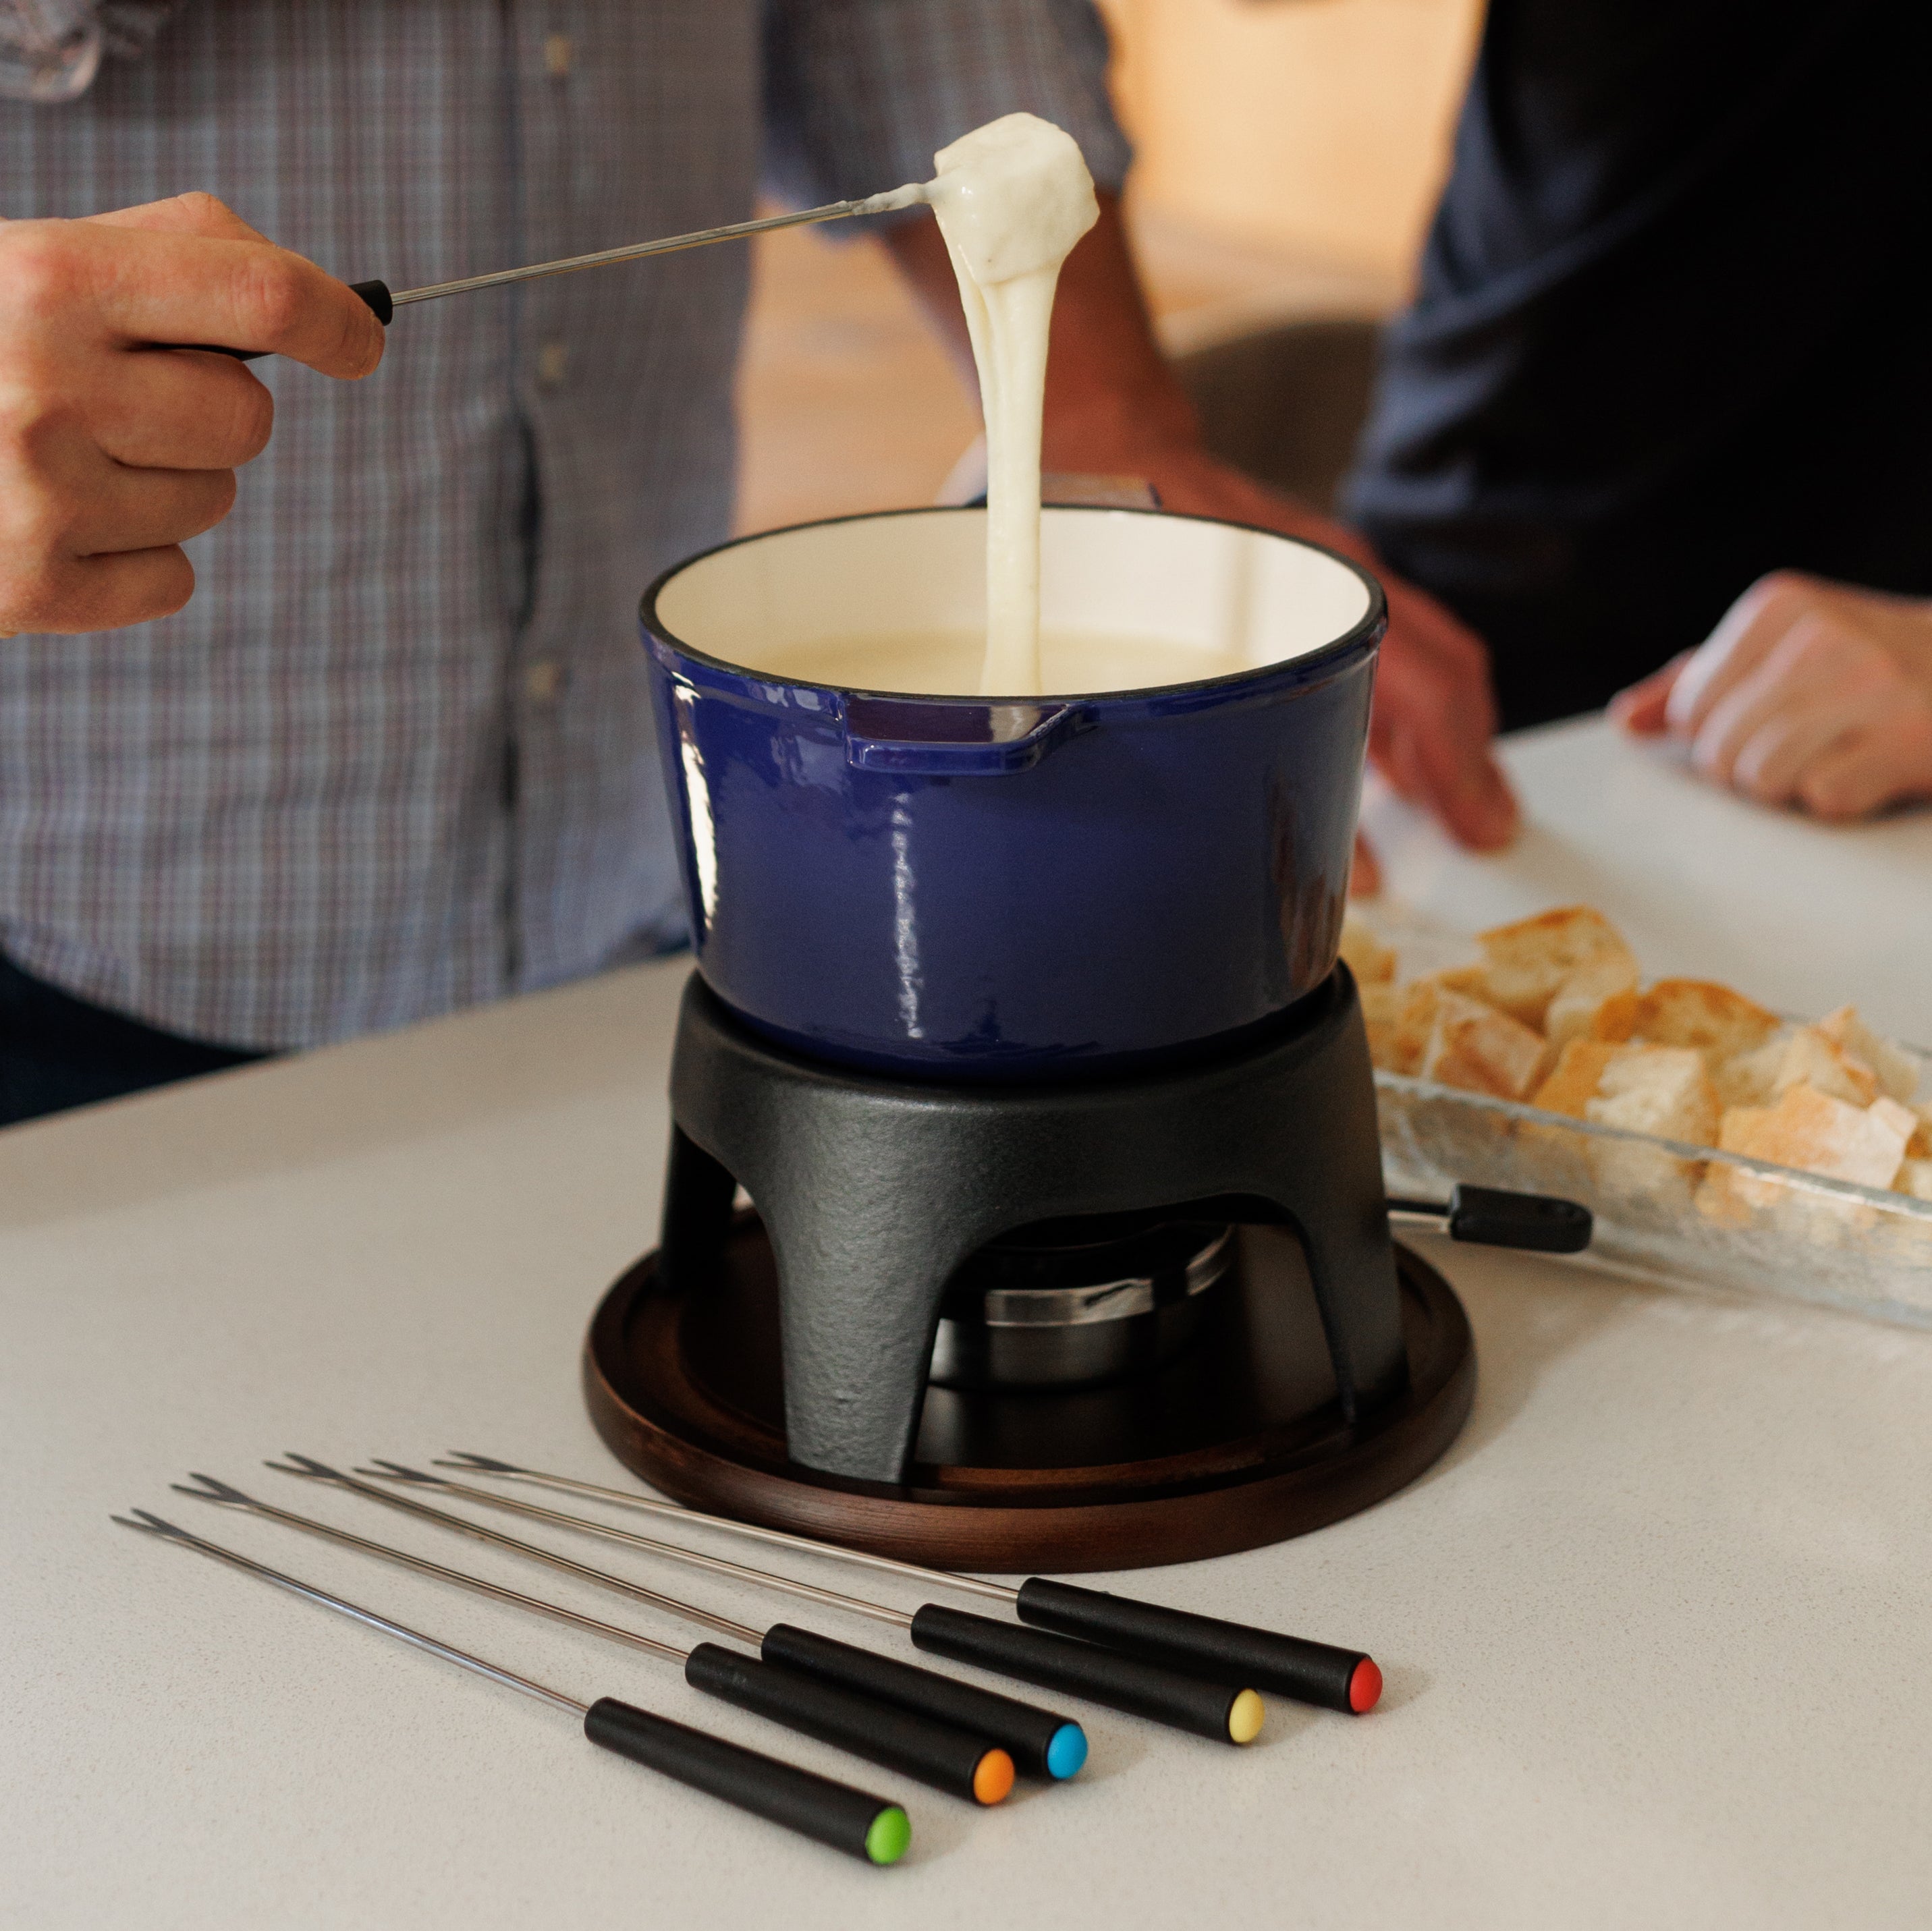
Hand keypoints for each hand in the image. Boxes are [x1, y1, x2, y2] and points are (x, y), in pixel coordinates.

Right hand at [0, 192, 384, 635]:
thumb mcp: (36, 265)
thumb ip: (173, 256)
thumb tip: (323, 304)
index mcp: (49, 280)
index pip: (259, 296)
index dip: (337, 319)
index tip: (361, 338)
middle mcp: (45, 385)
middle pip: (250, 416)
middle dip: (212, 409)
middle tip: (123, 399)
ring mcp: (40, 494)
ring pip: (217, 498)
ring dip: (168, 482)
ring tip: (67, 457)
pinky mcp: (37, 587)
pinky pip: (174, 578)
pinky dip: (133, 559)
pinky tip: (57, 522)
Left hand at [882, 191, 1516, 887]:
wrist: (1094, 425)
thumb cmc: (1081, 502)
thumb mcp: (1066, 582)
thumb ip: (1068, 663)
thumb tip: (1058, 760)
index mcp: (1270, 569)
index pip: (1363, 678)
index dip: (1371, 777)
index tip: (1373, 861)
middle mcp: (1320, 567)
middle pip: (1432, 669)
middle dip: (1458, 763)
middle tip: (1482, 838)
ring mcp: (1331, 571)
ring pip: (1433, 657)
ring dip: (1458, 738)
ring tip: (1475, 814)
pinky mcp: (1322, 583)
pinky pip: (1405, 645)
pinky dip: (1426, 707)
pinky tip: (1414, 763)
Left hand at [1611, 572, 1931, 819]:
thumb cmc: (1867, 667)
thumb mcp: (1781, 650)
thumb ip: (1696, 681)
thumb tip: (1627, 722)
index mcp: (1780, 605)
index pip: (1689, 708)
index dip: (1719, 732)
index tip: (1772, 716)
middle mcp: (1822, 634)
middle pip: (1718, 749)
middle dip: (1751, 765)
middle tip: (1809, 742)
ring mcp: (1870, 683)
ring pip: (1761, 777)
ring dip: (1793, 786)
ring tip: (1837, 754)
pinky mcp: (1907, 738)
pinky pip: (1822, 798)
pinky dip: (1842, 800)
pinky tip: (1872, 768)